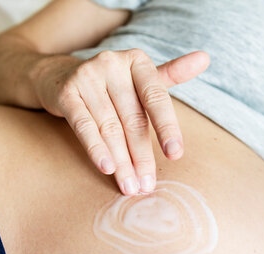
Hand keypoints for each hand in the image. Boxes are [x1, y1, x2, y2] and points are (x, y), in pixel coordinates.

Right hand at [32, 49, 209, 194]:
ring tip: (130, 186)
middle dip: (141, 156)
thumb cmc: (111, 84)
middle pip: (132, 119)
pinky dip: (96, 148)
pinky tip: (107, 168)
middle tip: (147, 185)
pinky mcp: (66, 93)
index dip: (167, 127)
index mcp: (137, 61)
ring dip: (121, 161)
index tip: (175, 154)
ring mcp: (87, 77)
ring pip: (110, 127)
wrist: (58, 76)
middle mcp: (112, 64)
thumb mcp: (141, 77)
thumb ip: (171, 74)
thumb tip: (205, 58)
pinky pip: (84, 126)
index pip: (156, 98)